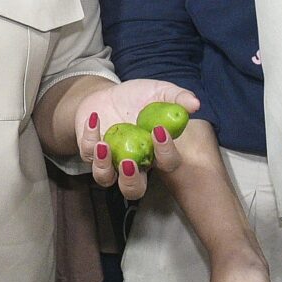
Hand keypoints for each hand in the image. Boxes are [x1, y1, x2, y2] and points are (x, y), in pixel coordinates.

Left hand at [77, 80, 197, 199]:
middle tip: (128, 162)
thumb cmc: (137, 98)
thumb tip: (195, 104)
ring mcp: (110, 161)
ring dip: (103, 167)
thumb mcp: (158, 92)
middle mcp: (133, 164)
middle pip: (133, 190)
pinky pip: (86, 153)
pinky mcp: (89, 151)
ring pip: (105, 180)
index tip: (159, 131)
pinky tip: (94, 118)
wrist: (107, 94)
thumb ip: (177, 97)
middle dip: (131, 181)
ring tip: (104, 145)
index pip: (166, 164)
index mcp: (155, 153)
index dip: (166, 153)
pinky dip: (88, 137)